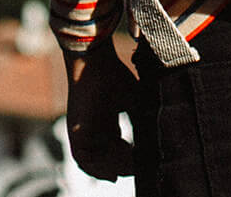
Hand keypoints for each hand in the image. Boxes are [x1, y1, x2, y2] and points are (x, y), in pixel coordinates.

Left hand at [64, 39, 136, 179]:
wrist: (94, 62)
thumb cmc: (114, 74)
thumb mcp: (134, 100)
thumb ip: (141, 119)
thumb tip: (156, 138)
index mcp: (106, 120)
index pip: (116, 146)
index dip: (127, 158)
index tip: (141, 162)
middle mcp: (92, 129)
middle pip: (106, 157)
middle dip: (123, 165)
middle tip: (138, 168)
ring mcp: (82, 132)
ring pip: (95, 162)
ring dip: (113, 167)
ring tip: (130, 166)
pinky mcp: (74, 134)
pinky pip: (84, 161)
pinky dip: (98, 168)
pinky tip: (116, 166)